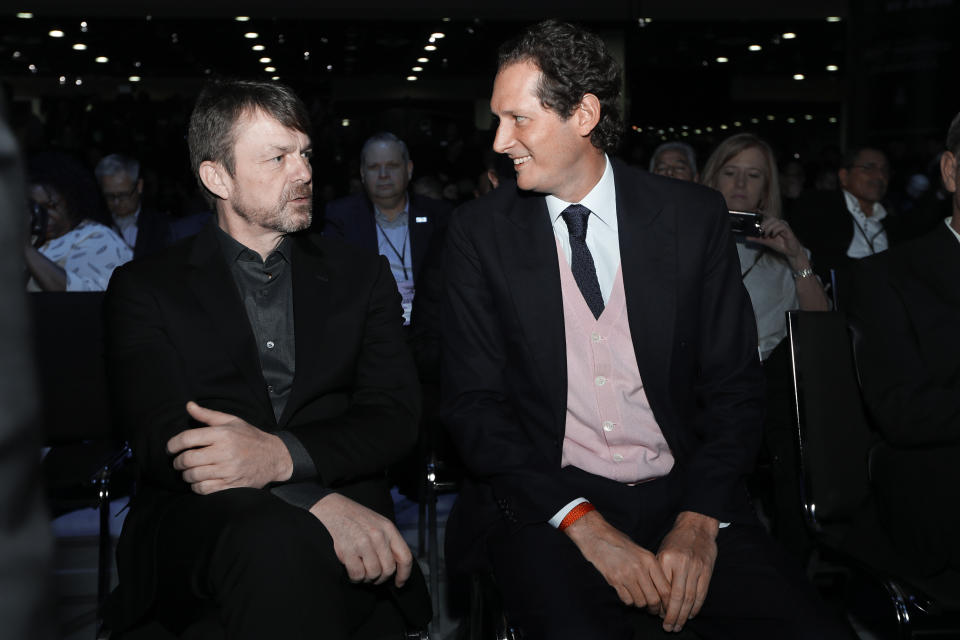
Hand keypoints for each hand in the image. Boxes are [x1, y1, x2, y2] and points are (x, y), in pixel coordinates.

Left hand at [167, 401, 292, 493]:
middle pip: (187, 459)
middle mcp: (224, 452)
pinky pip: (203, 489)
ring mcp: (228, 470)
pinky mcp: (231, 485)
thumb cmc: (250, 437)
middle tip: (179, 462)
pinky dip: (196, 486)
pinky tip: (199, 481)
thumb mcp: (232, 421)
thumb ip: (208, 415)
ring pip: (193, 475)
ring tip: (189, 471)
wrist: (274, 457)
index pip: (188, 438)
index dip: (173, 444)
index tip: (170, 448)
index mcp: (223, 434)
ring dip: (186, 475)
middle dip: (178, 462)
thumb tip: (189, 406)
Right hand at [309, 493, 412, 586]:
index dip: (404, 574)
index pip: (405, 557)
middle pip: (389, 569)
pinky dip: (355, 577)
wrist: (329, 508)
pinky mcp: (347, 550)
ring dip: (366, 578)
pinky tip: (351, 569)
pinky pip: (358, 574)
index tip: (399, 583)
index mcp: (388, 528)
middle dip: (380, 578)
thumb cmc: (353, 517)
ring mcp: (363, 542)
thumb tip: (394, 565)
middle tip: (372, 576)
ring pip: (373, 574)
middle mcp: (378, 535)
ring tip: (360, 570)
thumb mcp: (376, 522)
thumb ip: (387, 540)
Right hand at [564, 509, 670, 613]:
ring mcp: (626, 575)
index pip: (665, 589)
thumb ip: (651, 567)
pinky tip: (627, 594)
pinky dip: (628, 601)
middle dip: (655, 608)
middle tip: (653, 609)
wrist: (596, 535)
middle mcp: (640, 568)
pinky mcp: (614, 580)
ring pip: (640, 602)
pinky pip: (626, 600)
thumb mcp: (640, 550)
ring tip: (639, 600)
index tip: (665, 606)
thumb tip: (660, 588)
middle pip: (654, 599)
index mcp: (649, 560)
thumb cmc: (618, 542)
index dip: (667, 602)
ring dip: (641, 604)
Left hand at [656, 511, 718, 631]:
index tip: (658, 616)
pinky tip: (691, 615)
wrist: (696, 526)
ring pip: (690, 598)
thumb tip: (657, 598)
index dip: (661, 606)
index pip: (663, 589)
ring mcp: (696, 568)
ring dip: (684, 615)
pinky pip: (701, 593)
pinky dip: (696, 607)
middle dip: (672, 616)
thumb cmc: (675, 540)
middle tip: (668, 627)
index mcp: (666, 559)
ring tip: (678, 625)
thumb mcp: (662, 552)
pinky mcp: (707, 570)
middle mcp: (681, 564)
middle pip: (677, 598)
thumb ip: (660, 573)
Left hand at [746, 218, 806, 268]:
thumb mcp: (766, 242)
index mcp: (774, 224)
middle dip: (764, 224)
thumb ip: (757, 239)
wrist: (789, 251)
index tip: (756, 211)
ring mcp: (784, 225)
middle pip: (771, 218)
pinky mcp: (788, 230)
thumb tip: (747, 237)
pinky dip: (775, 230)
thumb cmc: (780, 245)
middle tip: (761, 231)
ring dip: (769, 228)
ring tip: (766, 235)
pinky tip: (773, 235)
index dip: (762, 213)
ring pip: (775, 221)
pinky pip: (781, 226)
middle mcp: (779, 223)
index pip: (768, 217)